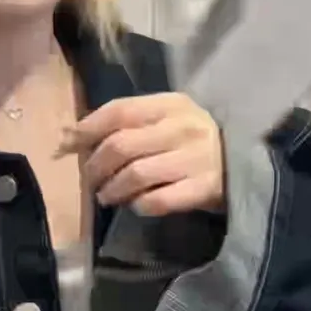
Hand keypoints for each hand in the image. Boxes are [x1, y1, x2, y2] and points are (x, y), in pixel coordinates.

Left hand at [65, 93, 224, 216]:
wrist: (244, 164)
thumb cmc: (193, 140)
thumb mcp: (166, 118)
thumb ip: (125, 123)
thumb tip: (68, 136)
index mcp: (171, 104)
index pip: (119, 111)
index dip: (87, 128)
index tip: (66, 145)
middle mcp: (183, 128)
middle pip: (122, 146)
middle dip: (96, 166)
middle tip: (90, 179)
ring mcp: (195, 159)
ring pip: (136, 175)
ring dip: (112, 190)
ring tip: (107, 196)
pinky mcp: (204, 189)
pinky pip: (158, 200)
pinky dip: (139, 205)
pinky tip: (135, 205)